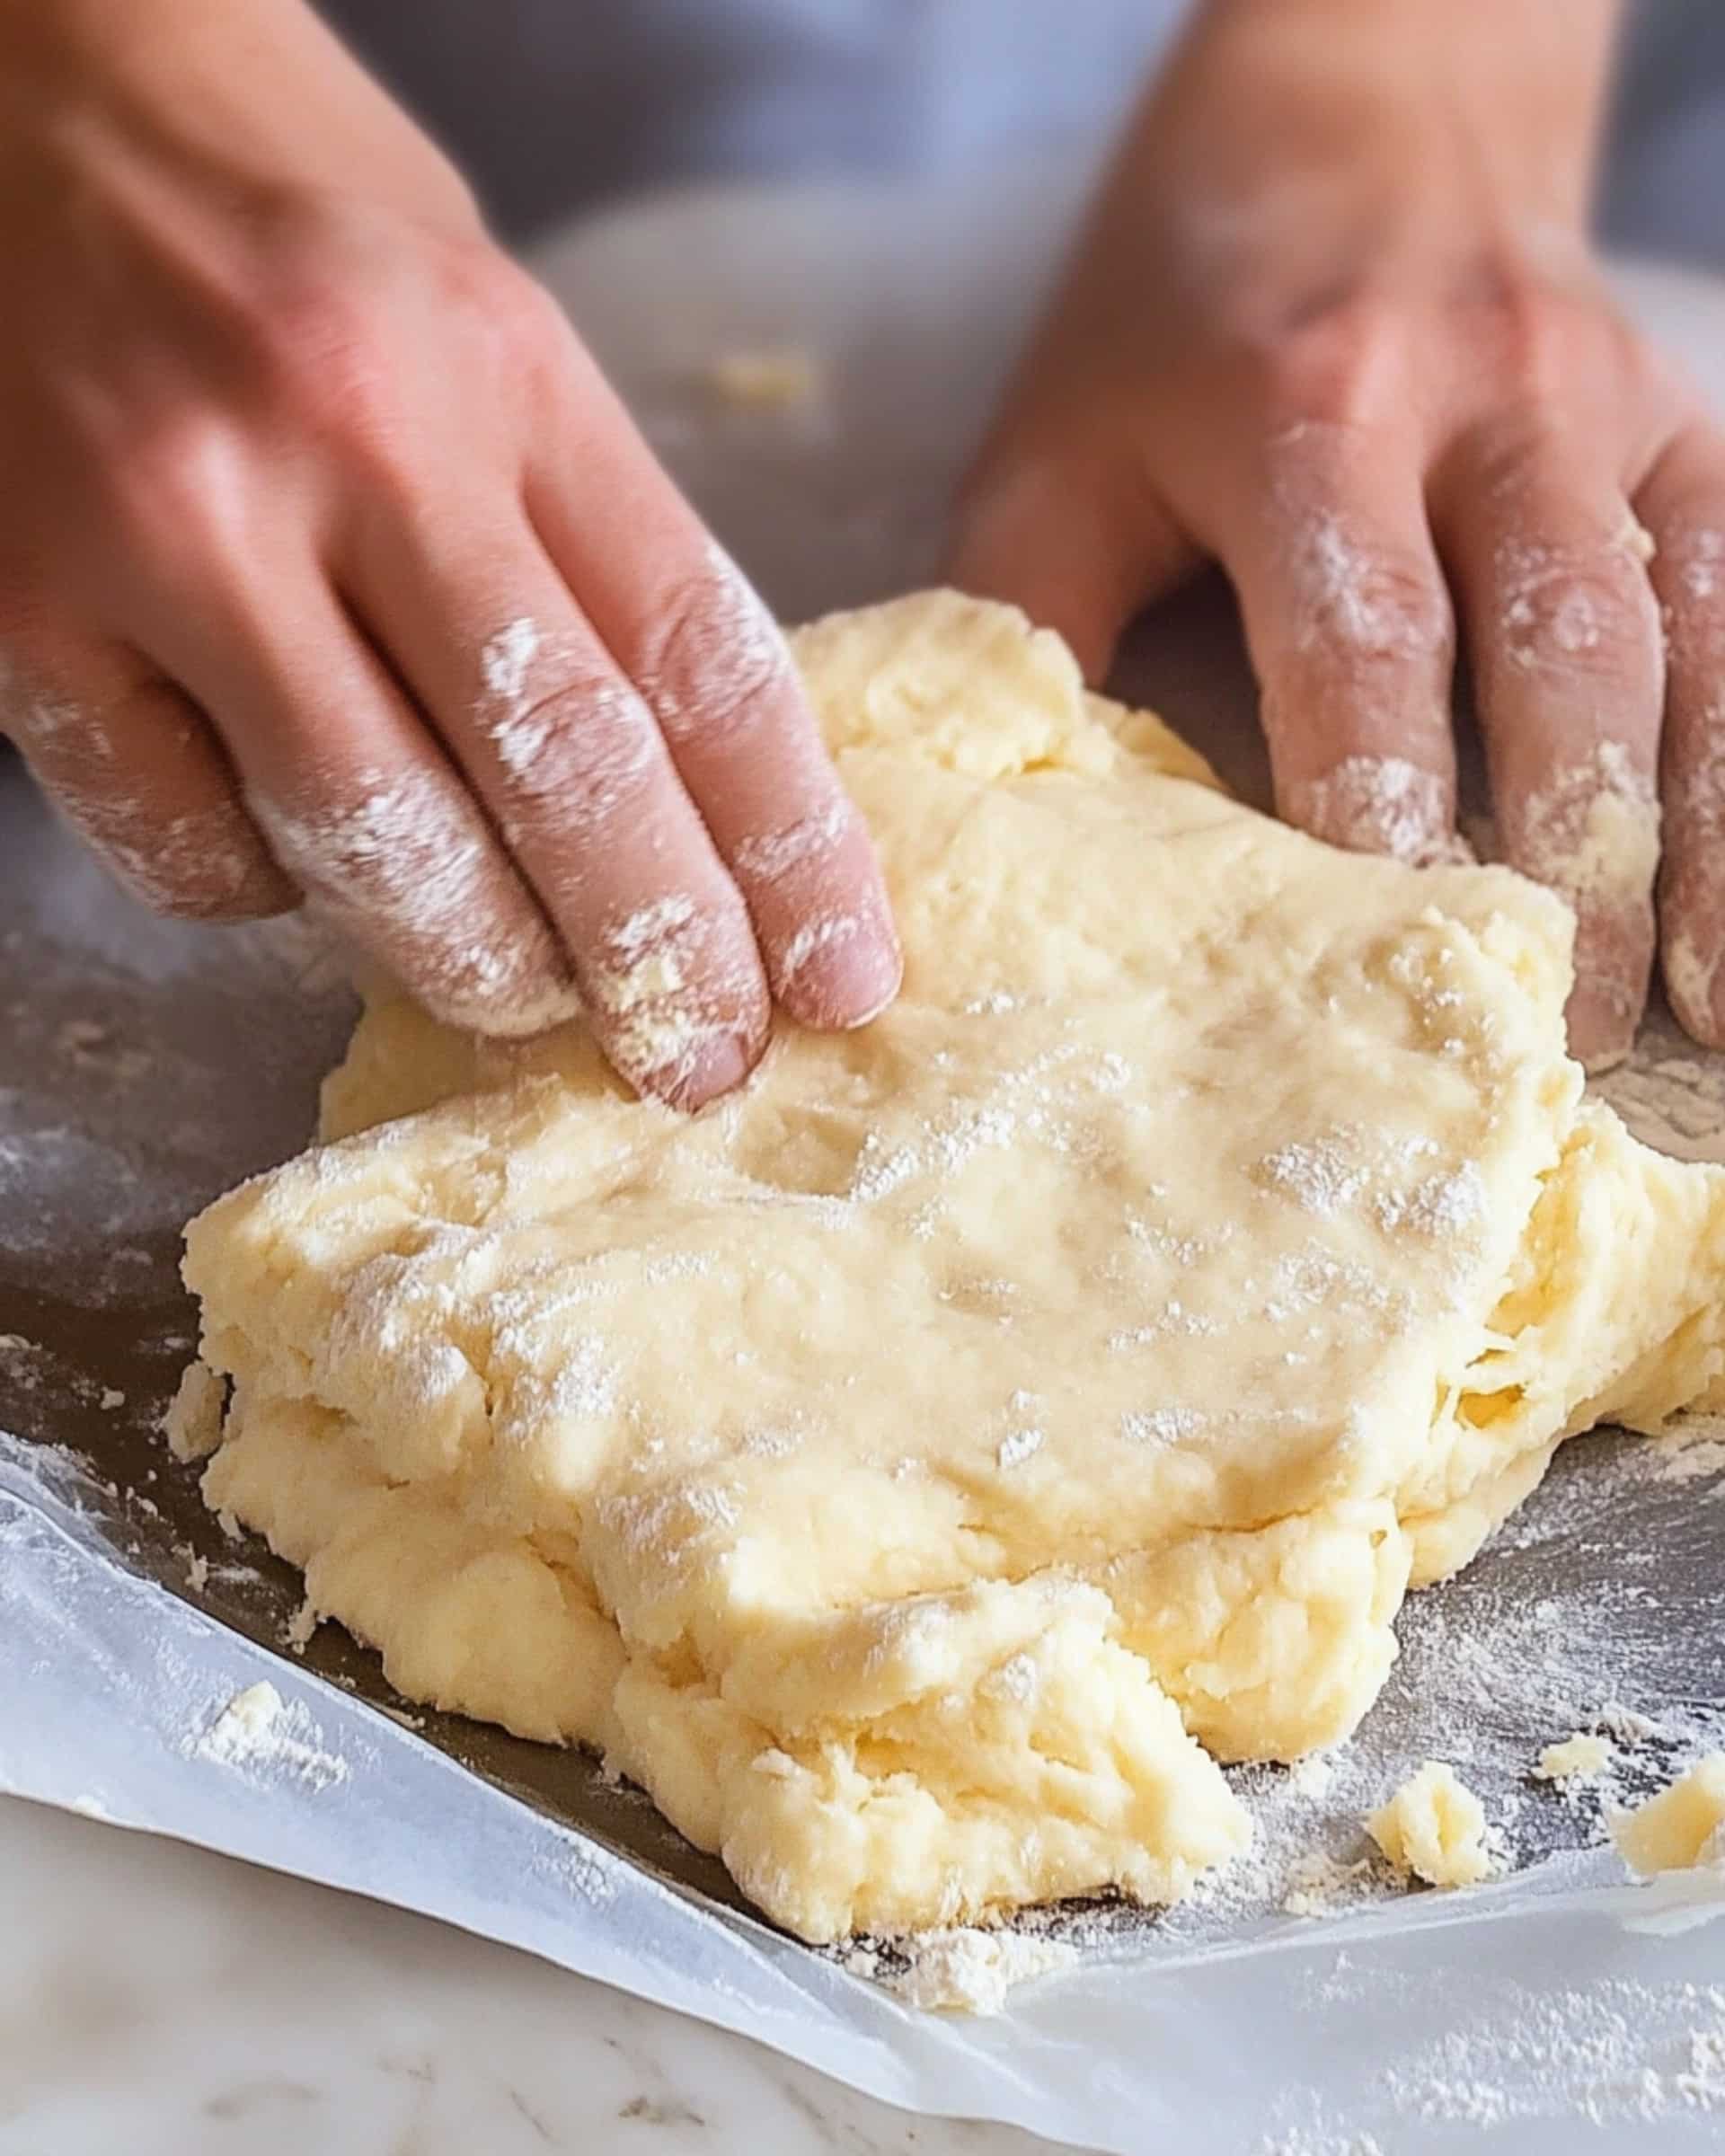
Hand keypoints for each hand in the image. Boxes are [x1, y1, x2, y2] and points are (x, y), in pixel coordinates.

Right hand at [0, 0, 898, 1105]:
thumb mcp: (495, 334)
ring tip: (534, 1003)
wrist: (31, 76)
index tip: (837, 981)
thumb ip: (585, 542)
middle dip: (657, 958)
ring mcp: (173, 534)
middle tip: (703, 1063)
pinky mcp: (23, 612)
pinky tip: (300, 866)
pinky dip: (264, 896)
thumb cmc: (295, 213)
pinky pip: (186, 842)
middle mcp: (352, 448)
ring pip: (375, 843)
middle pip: (564, 783)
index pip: (703, 667)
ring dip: (479, 964)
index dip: (790, 855)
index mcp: (506, 371)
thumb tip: (684, 791)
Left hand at [949, 0, 1722, 1069]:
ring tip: (1682, 1012)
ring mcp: (1615, 412)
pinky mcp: (1690, 430)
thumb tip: (1000, 819)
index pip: (1365, 648)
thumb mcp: (1061, 446)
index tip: (1380, 973)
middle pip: (1559, 657)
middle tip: (1547, 1035)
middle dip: (1564, 860)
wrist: (1364, 104)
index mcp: (1313, 412)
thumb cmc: (1181, 308)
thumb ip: (1026, 625)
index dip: (1382, 821)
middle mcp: (1495, 403)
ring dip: (1692, 836)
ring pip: (1686, 641)